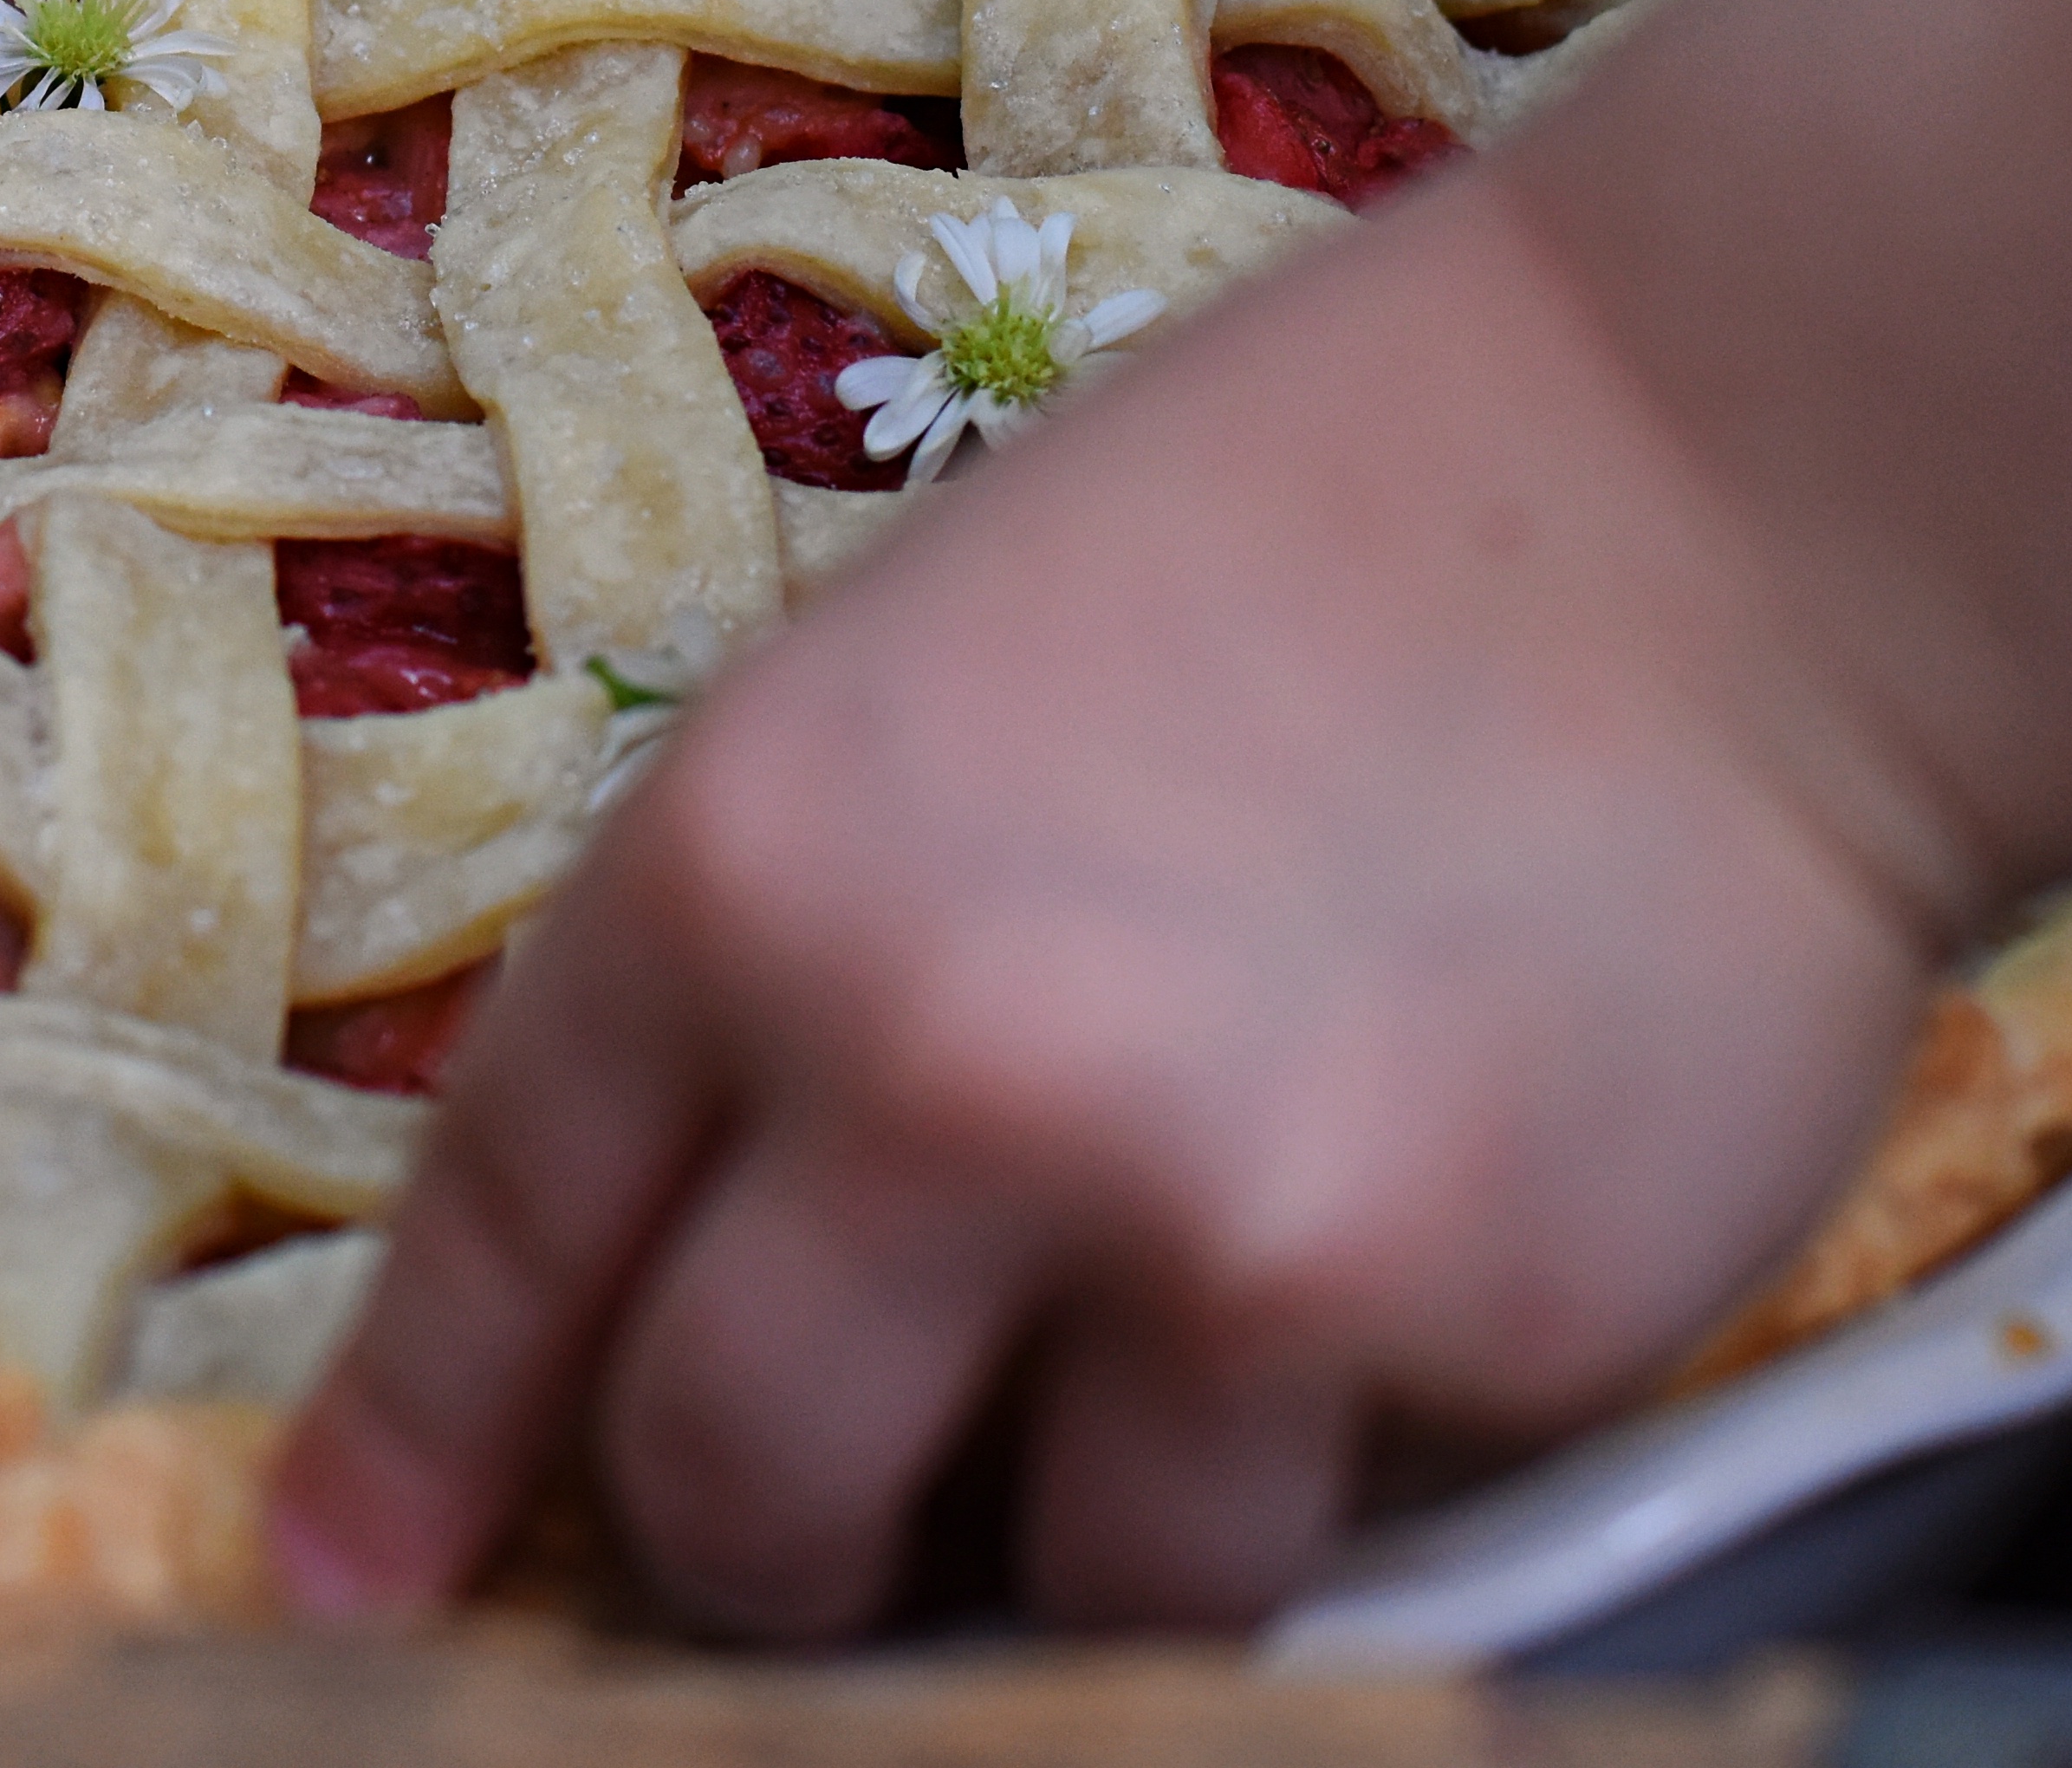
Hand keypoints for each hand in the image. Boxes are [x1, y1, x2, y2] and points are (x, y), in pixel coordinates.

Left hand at [264, 184, 1968, 1634]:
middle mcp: (925, 1066)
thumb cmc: (1299, 528)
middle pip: (737, 1492)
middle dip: (771, 1544)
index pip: (508, 1235)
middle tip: (850, 1513)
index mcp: (741, 867)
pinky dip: (1334, 1454)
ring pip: (1057, 1591)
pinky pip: (1332, 1527)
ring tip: (1185, 1350)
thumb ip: (788, 968)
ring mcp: (1196, 1228)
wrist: (1717, 480)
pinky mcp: (1452, 1338)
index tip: (354, 1589)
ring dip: (1085, 1535)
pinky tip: (1408, 1237)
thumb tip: (702, 1261)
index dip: (421, 1442)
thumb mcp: (914, 682)